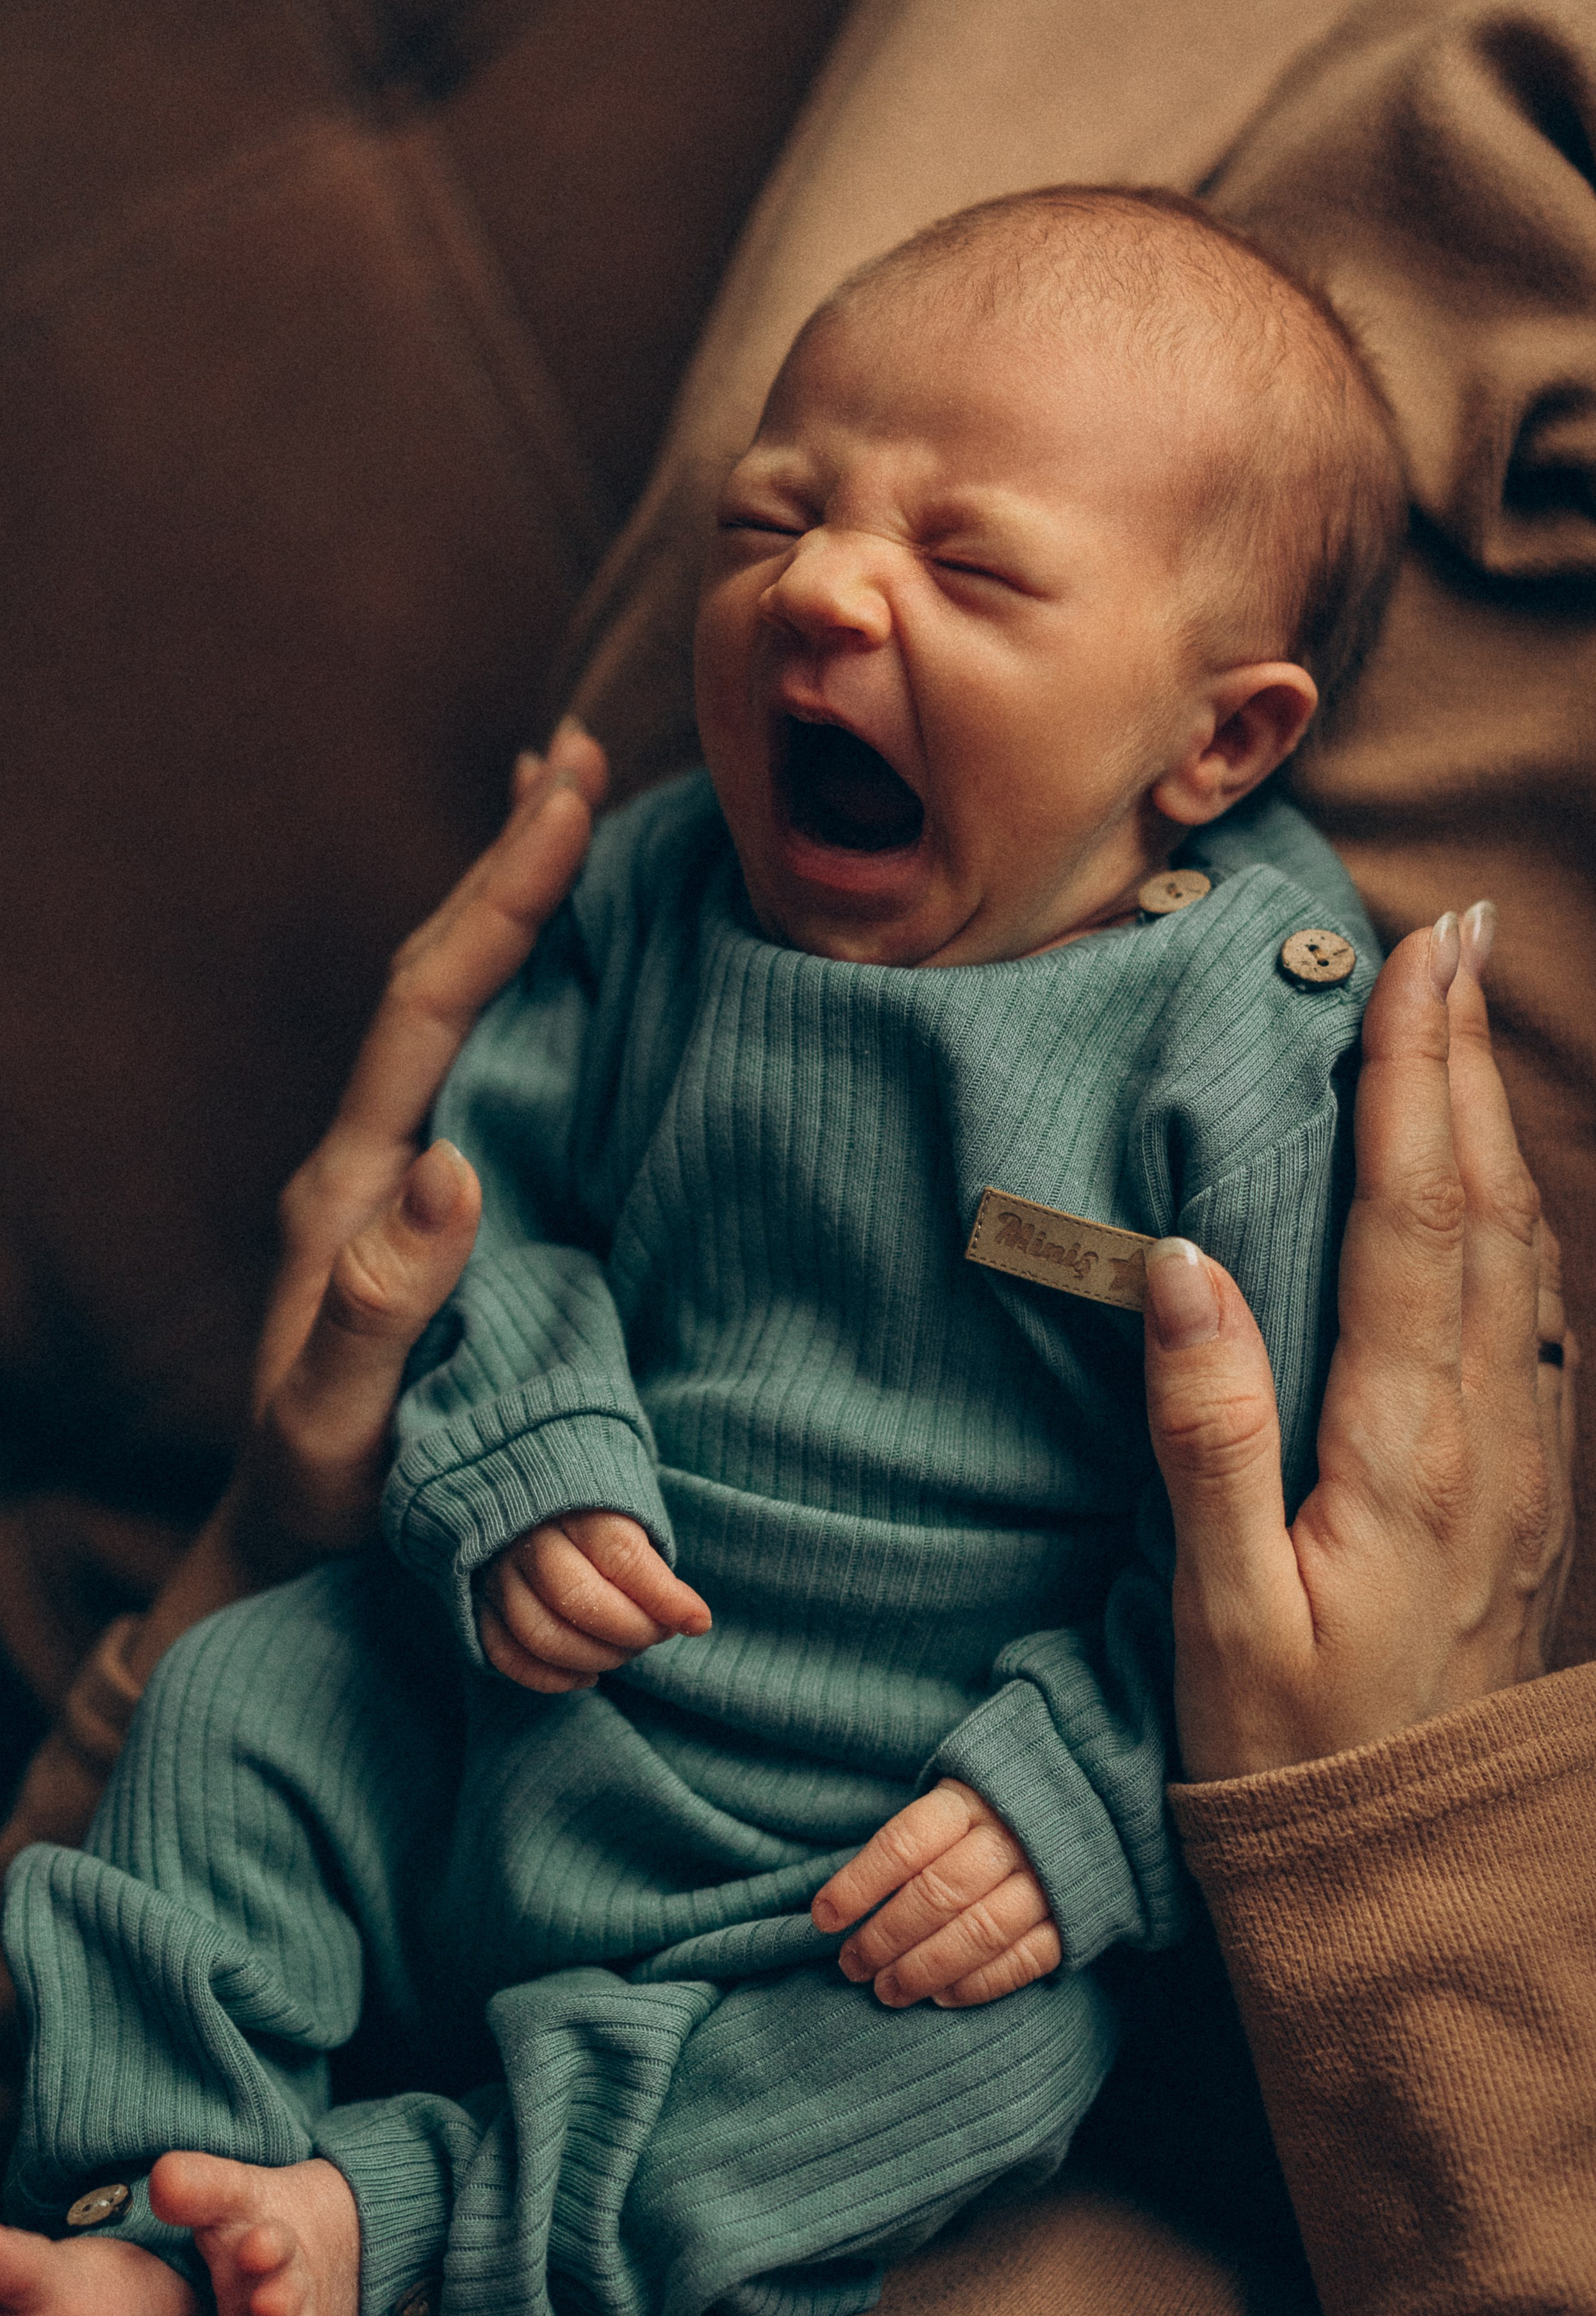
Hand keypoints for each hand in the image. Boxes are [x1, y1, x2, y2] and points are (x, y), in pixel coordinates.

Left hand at [136, 720, 608, 1671]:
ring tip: (563, 811)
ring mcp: (403, 1177)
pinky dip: (526, 990)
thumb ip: (385, 1301)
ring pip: (464, 1009)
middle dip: (508, 864)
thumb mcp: (341, 1419)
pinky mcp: (438, 1209)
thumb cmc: (325, 1497)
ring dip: (512, 907)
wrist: (285, 1545)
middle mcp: (376, 1157)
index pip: (431, 1011)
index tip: (566, 804)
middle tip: (576, 755)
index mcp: (356, 1184)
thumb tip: (448, 1161)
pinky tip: (566, 967)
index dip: (499, 904)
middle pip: (441, 975)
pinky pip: (488, 1065)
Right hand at [478, 1510, 711, 1694]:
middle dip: (631, 1632)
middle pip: (578, 1600)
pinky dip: (549, 1677)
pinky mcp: (478, 1600)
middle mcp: (530, 1535)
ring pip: (540, 1634)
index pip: (621, 1556)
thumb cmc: (595, 1503)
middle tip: (656, 1634)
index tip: (697, 1622)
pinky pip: (505, 1654)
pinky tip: (587, 1675)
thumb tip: (693, 1621)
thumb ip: (652, 1562)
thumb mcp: (630, 1510)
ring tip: (626, 1651)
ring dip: (595, 1658)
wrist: (527, 1477)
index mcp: (574, 1502)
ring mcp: (497, 1570)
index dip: (664, 1598)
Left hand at [811, 1779, 1062, 2007]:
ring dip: (924, 1970)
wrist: (1085, 1808)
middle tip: (852, 1966)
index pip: (903, 1843)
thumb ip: (910, 1844)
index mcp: (968, 1801)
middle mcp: (1008, 1838)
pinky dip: (978, 1985)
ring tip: (886, 1991)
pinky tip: (941, 1997)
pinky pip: (1023, 1961)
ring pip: (977, 1933)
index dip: (858, 1884)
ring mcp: (1044, 1880)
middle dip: (885, 1938)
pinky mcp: (1073, 1918)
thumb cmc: (990, 1814)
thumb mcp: (949, 1803)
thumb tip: (842, 1904)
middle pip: (937, 1894)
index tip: (824, 1918)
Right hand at [1144, 902, 1575, 1781]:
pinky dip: (1510, 1221)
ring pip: (1521, 1255)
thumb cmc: (1291, 1753)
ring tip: (1467, 1026)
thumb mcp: (1223, 1615)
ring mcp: (1521, 1464)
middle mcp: (1485, 1438)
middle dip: (1465, 1062)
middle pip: (1481, 1209)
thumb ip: (1208, 1437)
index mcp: (1405, 1453)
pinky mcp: (1525, 1495)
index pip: (1414, 1223)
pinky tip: (1492, 1192)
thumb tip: (1185, 1269)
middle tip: (1455, 935)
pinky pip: (1533, 1320)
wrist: (1413, 1872)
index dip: (1413, 1082)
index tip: (1413, 964)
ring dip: (1492, 1126)